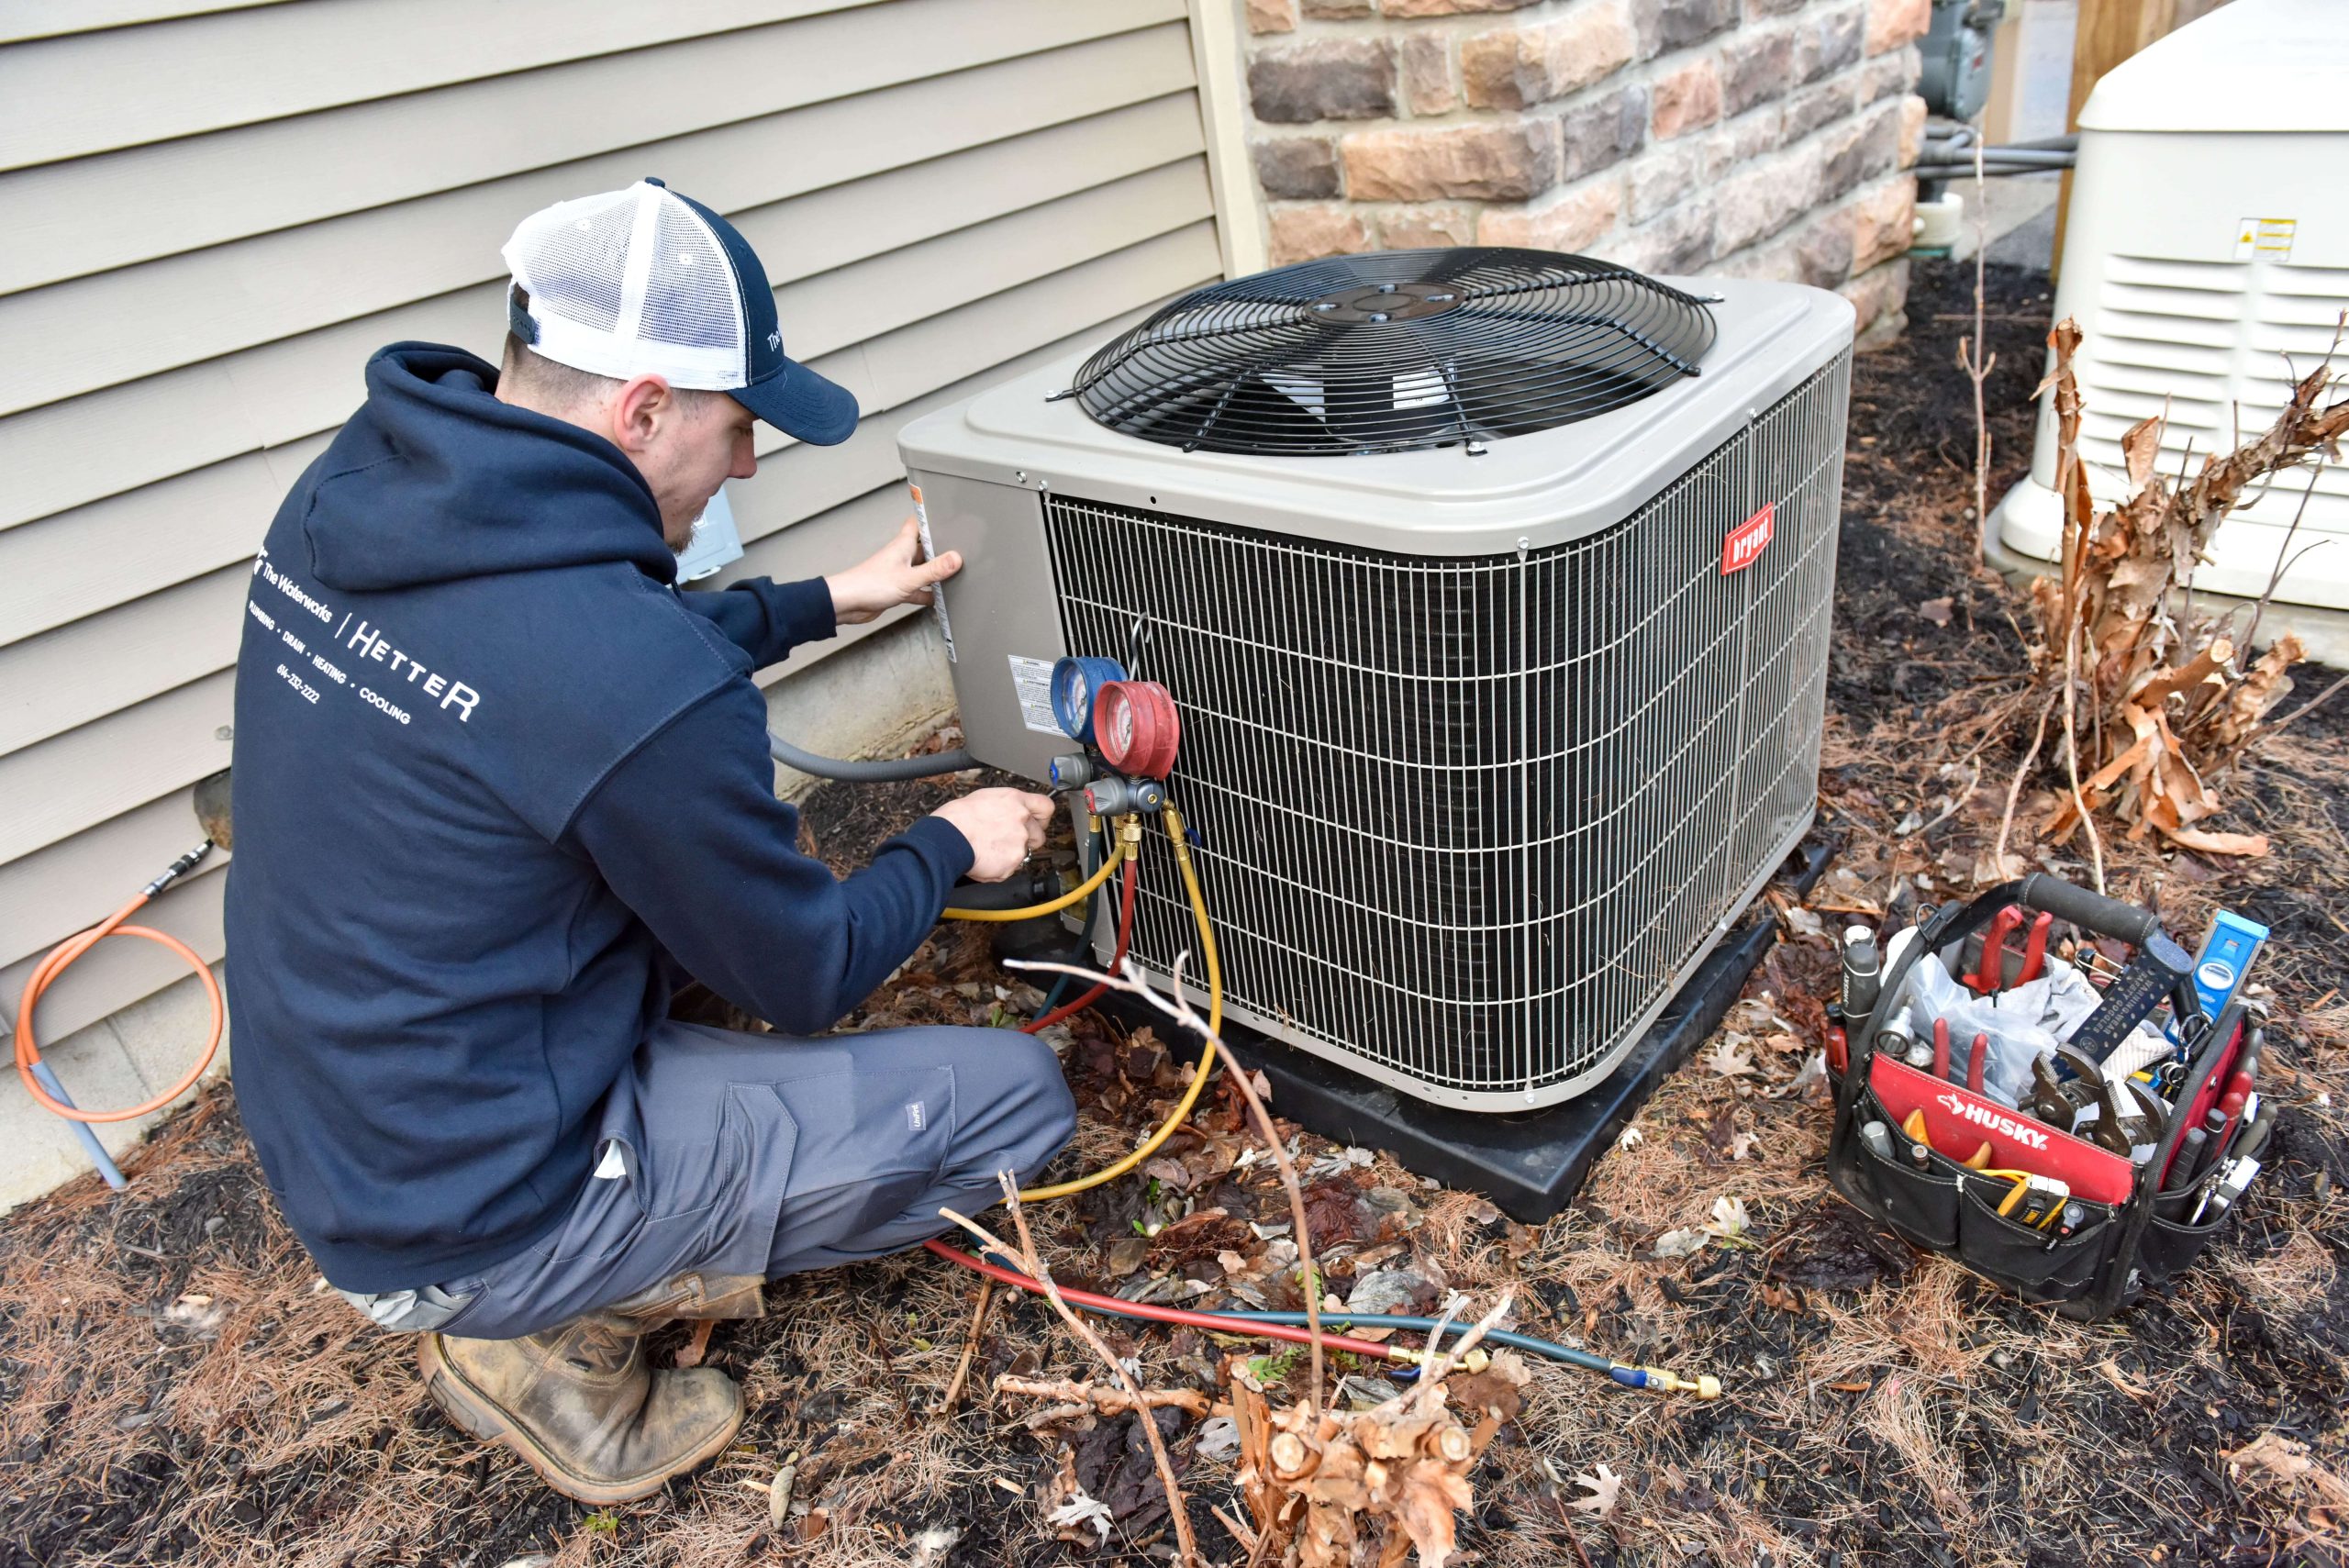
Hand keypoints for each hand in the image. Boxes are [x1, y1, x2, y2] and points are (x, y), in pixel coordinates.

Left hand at [824, 515, 961, 625]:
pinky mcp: (896, 589)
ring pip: (921, 570)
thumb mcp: (908, 577)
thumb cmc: (869, 584)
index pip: (917, 524)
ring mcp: (898, 573)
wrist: (847, 603)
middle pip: (924, 548)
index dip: (929, 519)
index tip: (945, 516)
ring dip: (933, 574)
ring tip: (952, 577)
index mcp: (902, 545)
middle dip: (939, 550)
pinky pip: (916, 589)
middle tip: (958, 551)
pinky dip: (926, 594)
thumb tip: (956, 559)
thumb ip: (934, 569)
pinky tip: (936, 599)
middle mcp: (901, 556)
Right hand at [931, 789, 1054, 882]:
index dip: (1042, 818)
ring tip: (988, 851)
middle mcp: (1022, 819)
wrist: (948, 837)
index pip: (1046, 806)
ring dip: (1010, 855)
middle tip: (1007, 842)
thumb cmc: (956, 819)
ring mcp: (1020, 841)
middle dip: (1028, 841)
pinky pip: (1010, 868)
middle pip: (1040, 835)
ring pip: (1023, 853)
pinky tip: (984, 860)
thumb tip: (1007, 814)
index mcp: (1015, 800)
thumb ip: (1004, 807)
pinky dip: (999, 869)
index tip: (1038, 823)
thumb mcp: (983, 799)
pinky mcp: (1013, 861)